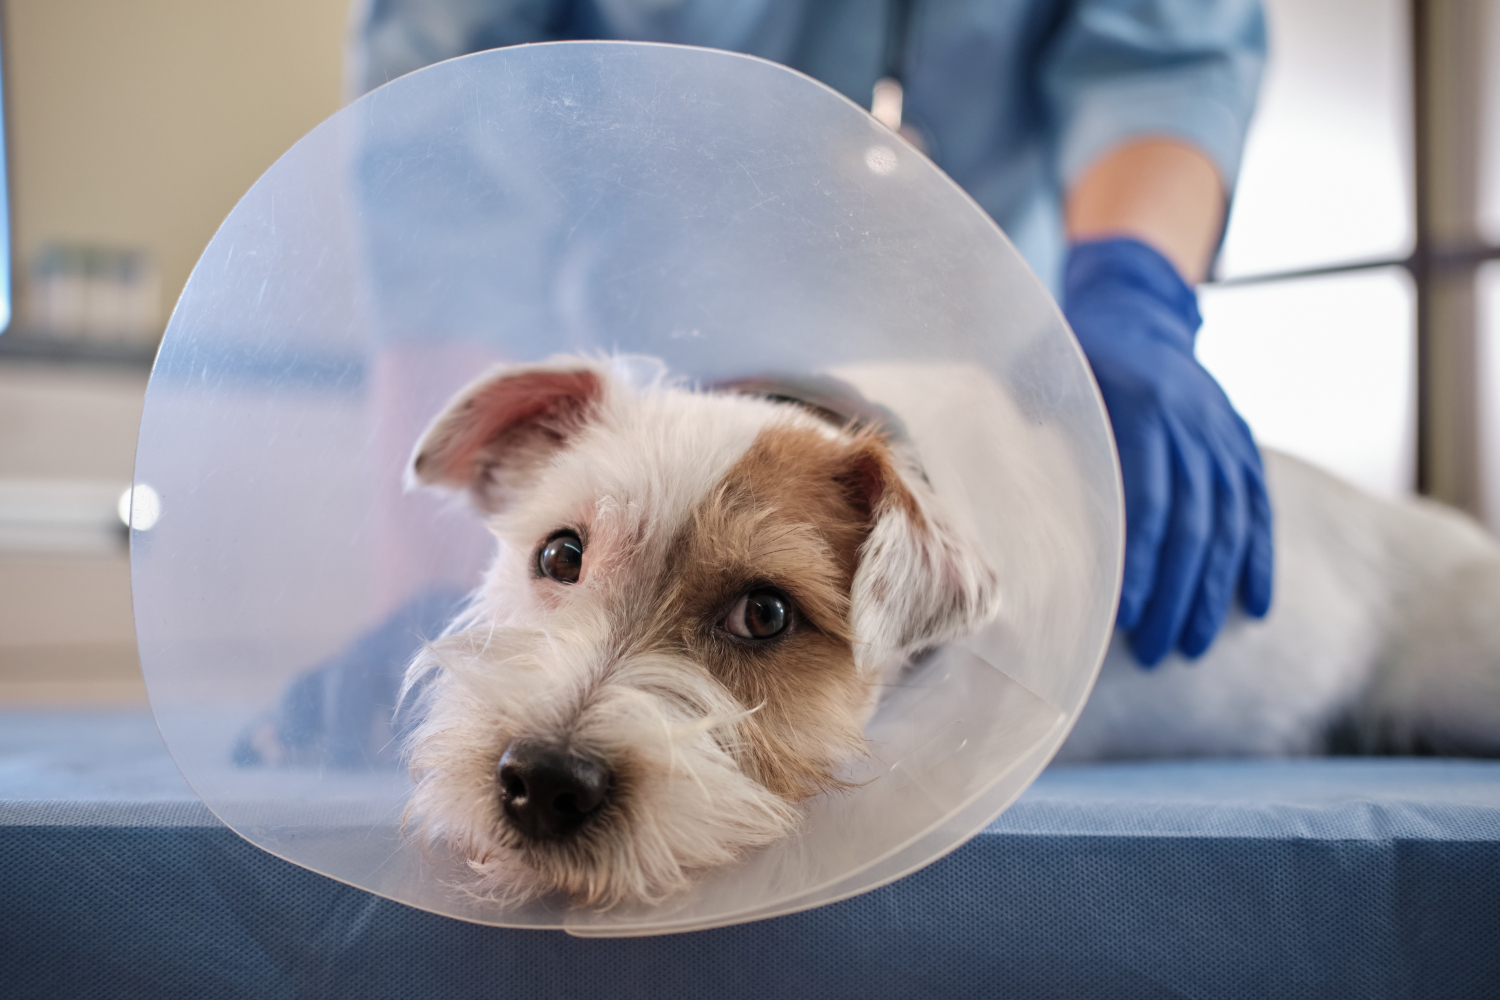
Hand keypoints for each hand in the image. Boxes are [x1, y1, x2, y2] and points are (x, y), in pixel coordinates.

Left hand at [1064, 237, 1272, 664]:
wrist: (1137, 311)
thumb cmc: (1075, 359)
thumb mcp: (1047, 378)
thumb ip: (1024, 427)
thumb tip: (987, 485)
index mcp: (1140, 405)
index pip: (1146, 497)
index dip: (1139, 558)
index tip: (1125, 611)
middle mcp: (1191, 421)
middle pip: (1191, 522)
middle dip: (1173, 593)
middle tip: (1154, 651)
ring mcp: (1222, 434)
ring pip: (1226, 523)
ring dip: (1211, 590)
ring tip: (1191, 644)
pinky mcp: (1242, 445)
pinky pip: (1258, 509)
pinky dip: (1256, 559)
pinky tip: (1253, 608)